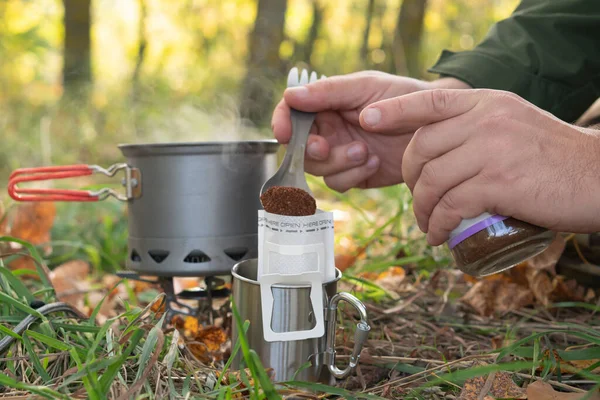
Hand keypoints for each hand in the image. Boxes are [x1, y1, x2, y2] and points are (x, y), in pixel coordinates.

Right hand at [272, 71, 469, 191]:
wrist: (438, 126)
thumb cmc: (403, 96)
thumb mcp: (366, 87)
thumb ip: (329, 91)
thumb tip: (290, 95)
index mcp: (326, 105)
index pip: (290, 113)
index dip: (281, 123)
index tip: (283, 133)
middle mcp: (328, 131)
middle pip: (299, 147)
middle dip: (311, 150)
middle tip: (326, 146)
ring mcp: (339, 155)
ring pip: (317, 170)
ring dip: (337, 163)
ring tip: (364, 151)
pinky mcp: (354, 175)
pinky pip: (338, 183)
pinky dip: (353, 175)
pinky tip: (374, 162)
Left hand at [358, 89, 599, 244]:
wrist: (598, 178)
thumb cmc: (552, 159)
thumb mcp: (513, 126)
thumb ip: (476, 130)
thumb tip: (434, 154)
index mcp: (486, 103)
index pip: (430, 101)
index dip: (394, 110)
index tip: (367, 119)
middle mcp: (485, 120)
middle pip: (421, 148)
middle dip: (409, 179)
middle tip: (416, 199)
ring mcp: (491, 149)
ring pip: (431, 180)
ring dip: (421, 209)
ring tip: (427, 225)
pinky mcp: (498, 182)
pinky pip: (450, 205)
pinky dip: (438, 225)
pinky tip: (439, 236)